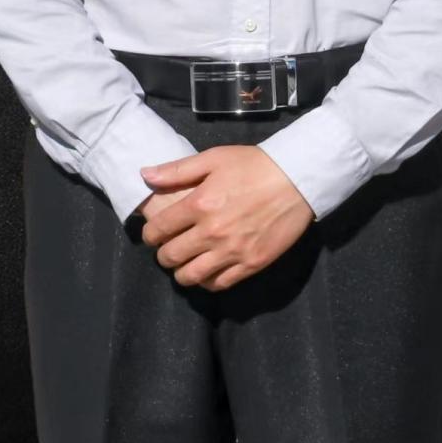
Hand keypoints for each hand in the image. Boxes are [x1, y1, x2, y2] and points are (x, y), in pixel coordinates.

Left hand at [138, 145, 315, 291]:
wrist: (296, 179)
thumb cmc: (253, 165)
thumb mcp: (214, 158)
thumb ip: (177, 170)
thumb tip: (145, 175)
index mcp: (199, 204)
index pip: (159, 230)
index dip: (150, 234)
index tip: (153, 233)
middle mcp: (212, 232)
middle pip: (171, 257)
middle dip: (163, 254)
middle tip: (167, 248)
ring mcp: (232, 252)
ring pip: (191, 276)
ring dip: (180, 273)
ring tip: (183, 263)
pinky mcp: (250, 264)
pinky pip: (218, 284)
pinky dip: (206, 281)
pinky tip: (206, 271)